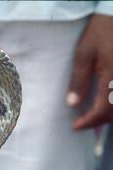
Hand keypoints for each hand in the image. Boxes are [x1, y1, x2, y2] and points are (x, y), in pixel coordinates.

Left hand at [67, 14, 112, 129]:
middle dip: (97, 122)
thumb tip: (72, 103)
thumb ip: (78, 80)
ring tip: (92, 116)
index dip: (88, 122)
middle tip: (82, 123)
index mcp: (112, 78)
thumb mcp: (84, 54)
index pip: (101, 111)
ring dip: (107, 116)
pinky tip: (104, 104)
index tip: (76, 126)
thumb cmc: (101, 31)